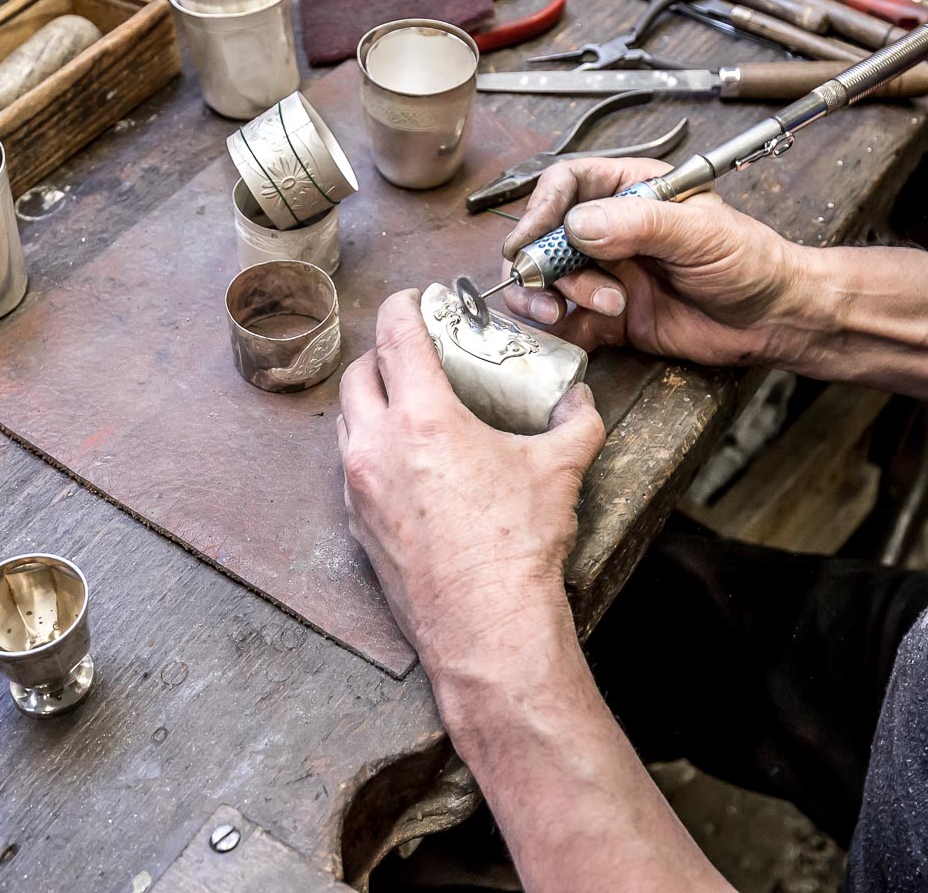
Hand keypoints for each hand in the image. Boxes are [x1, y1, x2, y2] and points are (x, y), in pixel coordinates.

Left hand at [338, 292, 604, 678]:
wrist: (486, 627)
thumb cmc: (516, 548)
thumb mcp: (559, 470)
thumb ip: (574, 422)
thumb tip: (579, 400)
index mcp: (420, 418)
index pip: (393, 334)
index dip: (404, 306)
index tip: (416, 300)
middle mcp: (375, 447)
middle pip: (358, 373)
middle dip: (383, 353)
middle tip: (415, 352)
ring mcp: (359, 489)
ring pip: (348, 422)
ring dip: (373, 402)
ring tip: (410, 405)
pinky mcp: (357, 527)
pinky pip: (351, 470)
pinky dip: (371, 451)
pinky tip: (408, 463)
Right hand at [500, 157, 814, 367]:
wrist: (773, 320)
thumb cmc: (751, 262)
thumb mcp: (700, 233)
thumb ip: (640, 224)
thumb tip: (578, 225)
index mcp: (630, 190)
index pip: (566, 185)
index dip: (541, 209)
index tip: (531, 240)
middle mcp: (610, 230)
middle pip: (544, 237)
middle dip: (539, 264)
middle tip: (548, 290)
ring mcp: (606, 273)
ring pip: (547, 282)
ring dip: (553, 298)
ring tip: (598, 309)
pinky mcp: (608, 316)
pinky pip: (567, 322)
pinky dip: (561, 331)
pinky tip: (580, 334)